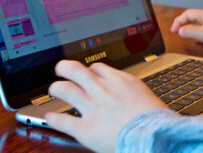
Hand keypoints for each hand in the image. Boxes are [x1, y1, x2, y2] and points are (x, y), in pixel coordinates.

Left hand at [45, 60, 165, 152]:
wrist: (152, 134)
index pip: (98, 67)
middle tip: (61, 68)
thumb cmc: (154, 117)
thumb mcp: (143, 94)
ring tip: (53, 89)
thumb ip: (129, 90)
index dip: (91, 69)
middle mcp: (102, 89)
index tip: (89, 73)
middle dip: (66, 68)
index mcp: (119, 80)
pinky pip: (62, 121)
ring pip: (65, 90)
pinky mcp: (84, 128)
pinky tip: (49, 117)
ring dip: (56, 88)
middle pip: (76, 70)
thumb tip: (125, 93)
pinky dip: (53, 118)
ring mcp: (92, 107)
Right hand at [171, 9, 202, 56]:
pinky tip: (198, 43)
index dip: (178, 21)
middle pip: (192, 19)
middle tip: (177, 32)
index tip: (173, 30)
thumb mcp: (202, 33)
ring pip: (198, 27)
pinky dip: (199, 37)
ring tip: (186, 37)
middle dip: (183, 25)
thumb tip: (180, 31)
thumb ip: (189, 32)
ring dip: (191, 32)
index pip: (187, 14)